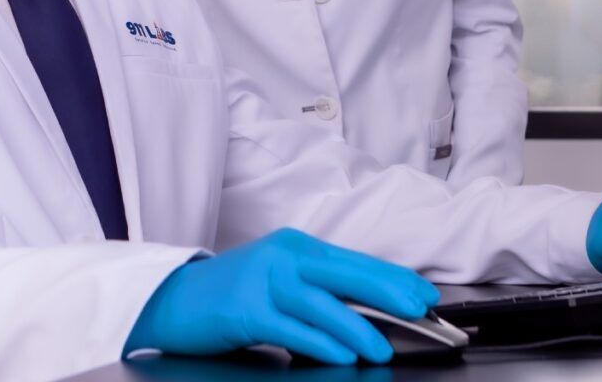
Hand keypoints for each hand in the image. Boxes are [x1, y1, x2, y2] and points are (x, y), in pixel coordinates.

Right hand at [125, 228, 439, 364]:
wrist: (175, 297)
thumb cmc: (232, 292)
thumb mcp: (279, 280)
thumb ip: (318, 290)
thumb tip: (370, 311)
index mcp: (295, 247)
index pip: (354, 260)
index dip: (392, 276)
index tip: (426, 293)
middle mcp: (282, 256)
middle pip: (343, 272)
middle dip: (386, 291)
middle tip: (422, 310)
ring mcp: (262, 280)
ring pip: (319, 301)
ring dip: (356, 326)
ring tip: (382, 349)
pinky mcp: (244, 309)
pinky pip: (289, 327)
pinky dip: (318, 342)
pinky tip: (340, 355)